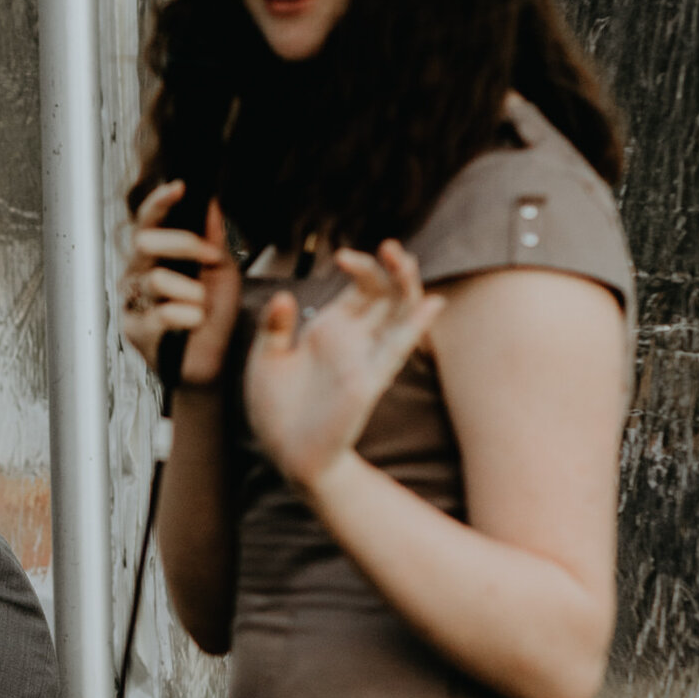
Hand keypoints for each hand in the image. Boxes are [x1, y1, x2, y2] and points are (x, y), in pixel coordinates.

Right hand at [120, 182, 240, 385]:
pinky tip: (195, 323)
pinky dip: (188, 317)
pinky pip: (160, 313)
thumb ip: (213, 240)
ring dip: (192, 291)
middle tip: (210, 257)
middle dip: (182, 244)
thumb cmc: (214, 317)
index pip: (149, 222)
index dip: (159, 203)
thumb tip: (210, 203)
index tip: (179, 188)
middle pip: (143, 242)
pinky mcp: (134, 329)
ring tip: (203, 306)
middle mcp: (139, 275)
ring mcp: (133, 302)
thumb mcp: (222, 273)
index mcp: (157, 257)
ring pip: (156, 279)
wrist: (212, 362)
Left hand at [244, 241, 443, 490]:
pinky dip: (415, 326)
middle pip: (388, 295)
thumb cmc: (276, 407)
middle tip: (389, 246)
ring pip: (400, 316)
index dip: (360, 266)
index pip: (360, 288)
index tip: (341, 254)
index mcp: (331, 328)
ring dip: (407, 287)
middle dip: (392, 268)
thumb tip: (285, 295)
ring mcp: (365, 358)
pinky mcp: (368, 381)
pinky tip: (432, 303)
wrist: (284, 451)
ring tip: (404, 259)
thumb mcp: (266, 358)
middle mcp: (354, 339)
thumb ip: (273, 327)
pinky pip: (397, 350)